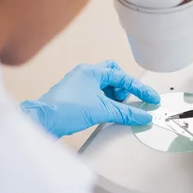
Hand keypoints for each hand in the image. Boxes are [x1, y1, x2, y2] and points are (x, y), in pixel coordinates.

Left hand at [20, 61, 159, 137]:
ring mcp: (77, 84)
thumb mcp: (102, 111)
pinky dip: (104, 101)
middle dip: (123, 87)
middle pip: (113, 74)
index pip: (122, 77)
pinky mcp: (73, 96)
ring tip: (116, 108)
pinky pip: (95, 94)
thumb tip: (142, 116)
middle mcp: (84, 74)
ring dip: (113, 96)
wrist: (42, 121)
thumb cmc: (65, 110)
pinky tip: (106, 111)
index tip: (150, 99)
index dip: (139, 89)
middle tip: (127, 100)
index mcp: (91, 71)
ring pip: (103, 85)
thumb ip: (125, 113)